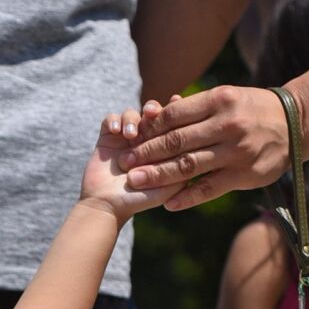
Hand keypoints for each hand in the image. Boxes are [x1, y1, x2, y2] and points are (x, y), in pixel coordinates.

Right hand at [79, 108, 181, 223]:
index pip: (170, 121)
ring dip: (132, 118)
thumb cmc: (140, 200)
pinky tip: (116, 132)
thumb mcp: (170, 185)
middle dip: (153, 108)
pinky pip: (110, 120)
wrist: (107, 207)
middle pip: (150, 112)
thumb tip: (202, 143)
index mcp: (160, 149)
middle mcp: (143, 141)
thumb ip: (185, 166)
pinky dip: (114, 121)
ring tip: (130, 135)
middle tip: (151, 112)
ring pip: (131, 113)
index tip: (176, 101)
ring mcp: (124, 140)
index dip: (175, 109)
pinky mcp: (106, 140)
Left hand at [119, 87, 289, 209]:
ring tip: (135, 182)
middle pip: (177, 142)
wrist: (296, 123)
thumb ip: (196, 108)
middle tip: (124, 163)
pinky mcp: (244, 174)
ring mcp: (236, 151)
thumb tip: (157, 112)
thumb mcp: (227, 98)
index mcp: (219, 101)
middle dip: (146, 153)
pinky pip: (209, 188)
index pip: (175, 116)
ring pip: (188, 166)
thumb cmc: (253, 109)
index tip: (131, 138)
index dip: (149, 128)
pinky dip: (187, 197)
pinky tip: (168, 203)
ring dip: (158, 176)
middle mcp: (226, 125)